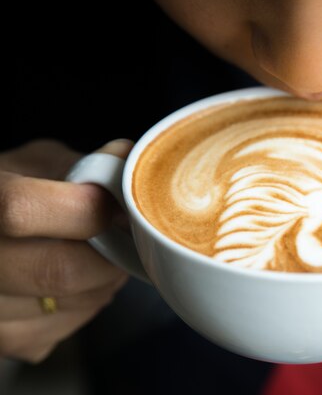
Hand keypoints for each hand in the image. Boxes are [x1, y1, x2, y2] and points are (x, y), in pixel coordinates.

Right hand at [0, 139, 131, 361]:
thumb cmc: (12, 190)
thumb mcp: (38, 163)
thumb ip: (85, 165)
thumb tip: (129, 162)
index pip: (22, 211)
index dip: (84, 209)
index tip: (117, 208)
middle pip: (59, 270)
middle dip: (110, 253)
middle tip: (123, 237)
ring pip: (72, 303)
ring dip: (104, 279)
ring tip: (98, 254)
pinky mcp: (6, 340)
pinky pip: (67, 326)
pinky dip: (87, 302)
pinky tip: (76, 281)